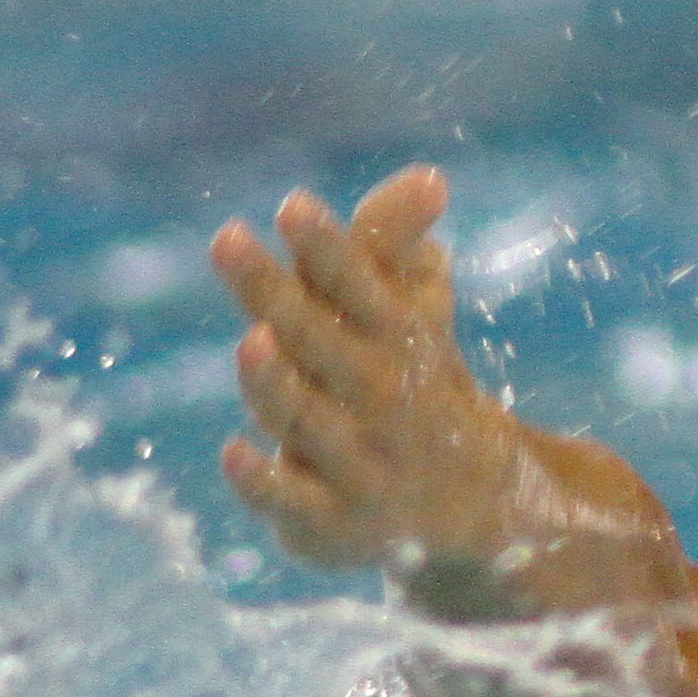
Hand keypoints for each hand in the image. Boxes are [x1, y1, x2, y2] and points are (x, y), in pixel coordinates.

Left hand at [212, 166, 521, 581]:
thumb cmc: (414, 381)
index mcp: (397, 336)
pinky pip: (293, 501)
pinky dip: (265, 482)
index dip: (326, 247)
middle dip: (276, 294)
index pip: (358, 283)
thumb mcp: (408, 309)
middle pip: (320, 342)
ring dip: (278, 385)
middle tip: (227, 240)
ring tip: (250, 341)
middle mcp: (379, 397)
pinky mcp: (328, 519)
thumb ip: (393, 242)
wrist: (470, 502)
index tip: (292, 206)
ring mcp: (356, 462)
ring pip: (308, 421)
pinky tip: (233, 452)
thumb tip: (429, 177)